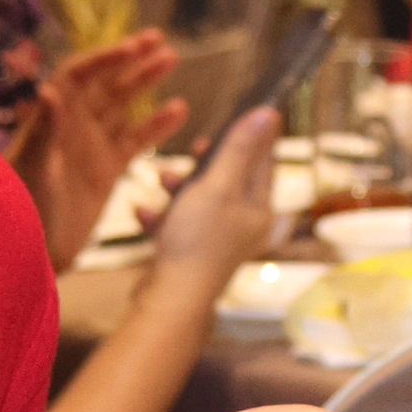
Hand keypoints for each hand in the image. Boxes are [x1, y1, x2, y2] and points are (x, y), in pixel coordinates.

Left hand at [14, 30, 188, 269]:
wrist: (31, 251)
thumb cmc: (21, 206)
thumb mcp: (32, 167)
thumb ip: (42, 130)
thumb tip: (49, 90)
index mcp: (51, 118)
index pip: (78, 74)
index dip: (104, 57)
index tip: (133, 46)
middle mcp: (72, 126)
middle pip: (105, 82)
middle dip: (131, 60)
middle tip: (160, 40)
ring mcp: (91, 147)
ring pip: (123, 105)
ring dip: (146, 82)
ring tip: (173, 59)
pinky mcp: (107, 170)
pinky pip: (135, 140)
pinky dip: (157, 125)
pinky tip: (180, 109)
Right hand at [150, 107, 279, 286]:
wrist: (169, 299)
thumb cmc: (197, 242)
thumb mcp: (217, 186)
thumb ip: (239, 150)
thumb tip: (267, 114)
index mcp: (259, 209)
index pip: (264, 161)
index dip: (252, 135)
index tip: (242, 112)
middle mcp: (243, 225)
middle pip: (230, 178)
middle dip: (206, 163)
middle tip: (195, 149)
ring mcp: (217, 240)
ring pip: (200, 199)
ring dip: (178, 188)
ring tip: (161, 181)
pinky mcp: (192, 252)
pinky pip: (177, 223)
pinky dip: (161, 216)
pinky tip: (144, 214)